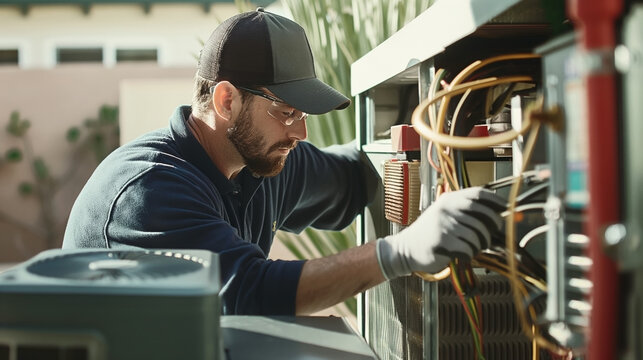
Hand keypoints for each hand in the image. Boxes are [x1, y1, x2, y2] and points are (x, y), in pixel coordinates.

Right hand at [376, 186, 504, 278]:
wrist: (405, 249)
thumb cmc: (430, 234)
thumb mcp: (444, 215)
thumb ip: (466, 212)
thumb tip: (499, 215)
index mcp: (448, 199)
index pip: (478, 193)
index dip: (496, 200)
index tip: (507, 207)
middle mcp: (446, 208)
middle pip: (483, 214)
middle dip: (493, 227)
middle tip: (491, 236)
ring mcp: (444, 224)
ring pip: (478, 235)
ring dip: (480, 245)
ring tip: (472, 247)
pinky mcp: (442, 241)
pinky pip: (468, 249)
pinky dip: (469, 254)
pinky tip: (461, 254)